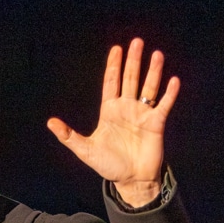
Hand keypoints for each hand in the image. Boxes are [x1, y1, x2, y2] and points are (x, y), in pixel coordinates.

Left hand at [47, 37, 178, 206]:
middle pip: (131, 79)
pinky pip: (164, 105)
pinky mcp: (156, 124)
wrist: (131, 181)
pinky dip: (169, 93)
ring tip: (156, 54)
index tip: (116, 48)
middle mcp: (127, 108)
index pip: (111, 82)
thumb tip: (50, 122)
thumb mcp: (85, 150)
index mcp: (110, 111)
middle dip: (133, 61)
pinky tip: (173, 80)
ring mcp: (143, 115)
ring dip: (153, 71)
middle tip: (137, 42)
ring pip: (149, 88)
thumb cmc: (109, 166)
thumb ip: (69, 136)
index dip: (113, 66)